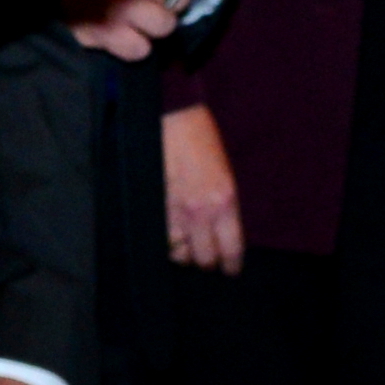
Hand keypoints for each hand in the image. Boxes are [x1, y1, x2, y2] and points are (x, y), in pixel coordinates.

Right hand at [163, 103, 243, 273]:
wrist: (173, 115)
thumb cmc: (201, 138)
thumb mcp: (225, 174)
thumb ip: (223, 206)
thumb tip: (219, 233)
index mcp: (225, 202)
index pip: (231, 251)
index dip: (230, 265)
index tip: (228, 269)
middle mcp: (200, 212)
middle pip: (204, 259)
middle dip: (205, 258)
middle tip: (203, 251)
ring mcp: (173, 210)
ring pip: (178, 253)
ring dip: (181, 249)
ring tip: (182, 239)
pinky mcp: (153, 205)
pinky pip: (159, 237)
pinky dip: (163, 238)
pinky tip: (167, 230)